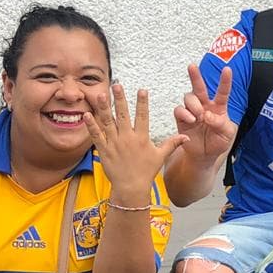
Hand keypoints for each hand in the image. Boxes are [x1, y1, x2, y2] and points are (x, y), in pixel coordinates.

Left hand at [85, 84, 187, 200]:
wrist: (131, 187)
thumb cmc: (146, 172)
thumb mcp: (160, 156)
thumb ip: (172, 144)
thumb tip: (186, 137)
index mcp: (141, 138)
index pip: (142, 116)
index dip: (142, 102)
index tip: (142, 90)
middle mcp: (127, 138)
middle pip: (123, 114)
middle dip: (119, 98)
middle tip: (116, 85)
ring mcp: (114, 143)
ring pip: (108, 122)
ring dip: (104, 107)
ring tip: (101, 94)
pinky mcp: (104, 150)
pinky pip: (96, 135)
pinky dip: (91, 125)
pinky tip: (86, 114)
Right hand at [173, 65, 236, 161]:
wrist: (204, 155)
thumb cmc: (217, 143)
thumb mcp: (227, 134)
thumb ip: (220, 123)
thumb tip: (207, 115)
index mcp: (218, 107)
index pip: (223, 92)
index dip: (225, 81)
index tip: (227, 69)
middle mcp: (204, 106)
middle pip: (199, 87)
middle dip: (195, 76)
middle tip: (191, 66)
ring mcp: (192, 111)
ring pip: (189, 97)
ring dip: (193, 104)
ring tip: (199, 116)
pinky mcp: (182, 119)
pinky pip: (179, 110)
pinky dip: (184, 113)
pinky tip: (191, 120)